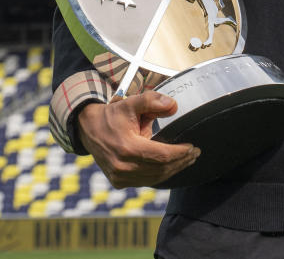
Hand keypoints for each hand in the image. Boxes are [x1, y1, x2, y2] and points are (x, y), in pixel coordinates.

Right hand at [77, 90, 200, 187]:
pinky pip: (146, 181)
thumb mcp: (131, 103)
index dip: (180, 152)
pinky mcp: (119, 182)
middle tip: (195, 153)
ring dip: (174, 170)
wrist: (88, 129)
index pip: (162, 155)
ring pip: (155, 178)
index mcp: (127, 148)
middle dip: (181, 161)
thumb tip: (174, 106)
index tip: (193, 147)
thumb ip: (152, 101)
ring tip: (188, 160)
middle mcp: (123, 166)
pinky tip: (172, 167)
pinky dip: (161, 174)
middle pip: (161, 169)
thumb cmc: (112, 116)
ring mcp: (120, 177)